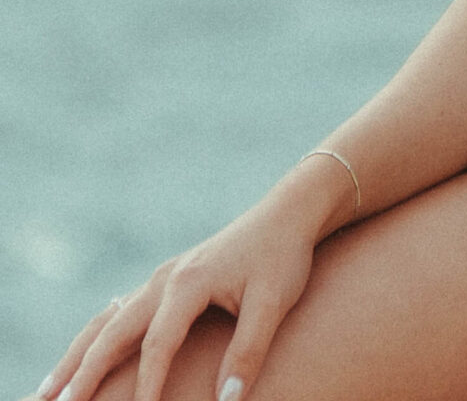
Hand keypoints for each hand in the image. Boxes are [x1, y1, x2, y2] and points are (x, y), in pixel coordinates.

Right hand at [35, 164, 349, 400]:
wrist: (289, 212)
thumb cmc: (283, 257)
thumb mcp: (274, 302)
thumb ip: (248, 351)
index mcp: (188, 282)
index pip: (157, 343)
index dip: (147, 385)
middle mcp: (165, 279)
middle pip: (113, 331)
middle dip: (83, 371)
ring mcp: (162, 278)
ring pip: (108, 321)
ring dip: (78, 355)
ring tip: (49, 390)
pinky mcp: (166, 282)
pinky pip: (119, 313)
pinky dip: (95, 338)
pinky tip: (83, 358)